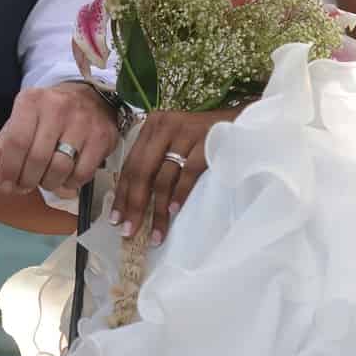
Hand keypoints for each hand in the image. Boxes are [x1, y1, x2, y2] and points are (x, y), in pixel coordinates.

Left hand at [0, 81, 116, 198]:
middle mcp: (58, 107)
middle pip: (37, 159)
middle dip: (26, 181)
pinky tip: (65, 177)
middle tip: (23, 186)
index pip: (15, 142)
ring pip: (60, 168)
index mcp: (31, 101)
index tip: (5, 185)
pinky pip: (82, 173)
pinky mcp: (102, 137)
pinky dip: (70, 183)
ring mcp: (83, 121)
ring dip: (48, 184)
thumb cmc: (48, 117)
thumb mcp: (19, 126)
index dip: (8, 170)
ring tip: (44, 180)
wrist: (90, 99)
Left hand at [112, 109, 236, 244]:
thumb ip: (155, 161)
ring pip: (162, 178)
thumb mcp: (174, 141)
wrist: (240, 121)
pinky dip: (179, 195)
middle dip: (134, 205)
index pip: (130, 165)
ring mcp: (185, 133)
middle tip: (129, 230)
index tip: (116, 219)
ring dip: (157, 210)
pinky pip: (186, 174)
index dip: (121, 194)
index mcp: (152, 127)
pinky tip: (173, 212)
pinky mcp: (205, 142)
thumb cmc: (203, 136)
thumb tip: (134, 200)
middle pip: (141, 172)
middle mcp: (164, 127)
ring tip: (155, 234)